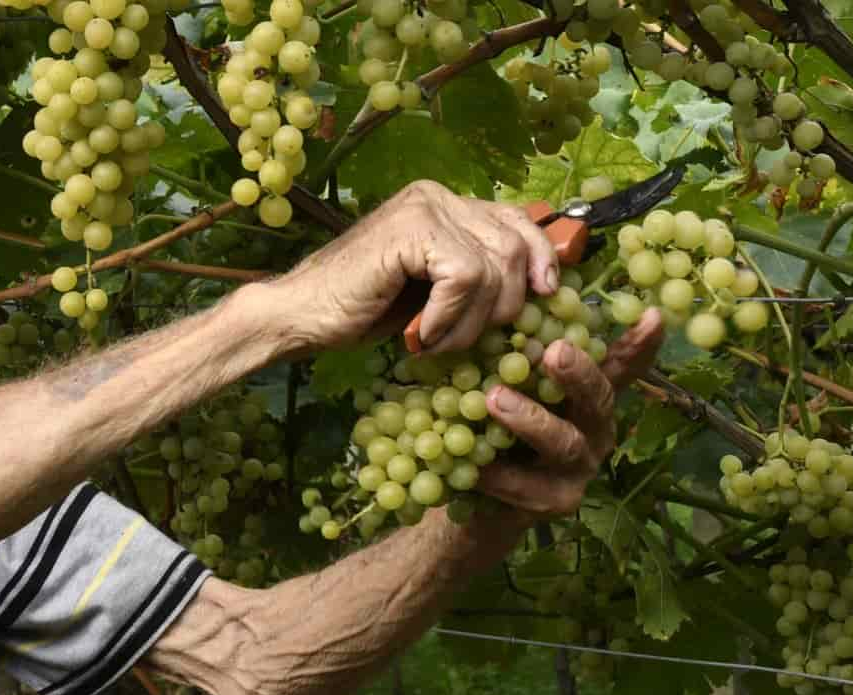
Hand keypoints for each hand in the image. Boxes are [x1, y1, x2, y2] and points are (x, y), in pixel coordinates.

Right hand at [266, 180, 557, 353]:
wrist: (305, 315)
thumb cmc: (368, 308)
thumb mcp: (438, 294)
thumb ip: (479, 279)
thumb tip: (542, 289)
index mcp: (449, 205)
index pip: (518, 221)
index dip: (542, 257)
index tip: (547, 294)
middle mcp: (439, 196)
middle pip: (514, 247)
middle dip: (503, 306)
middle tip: (465, 337)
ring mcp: (425, 207)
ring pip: (493, 268)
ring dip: (471, 322)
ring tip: (437, 339)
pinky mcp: (411, 229)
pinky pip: (465, 278)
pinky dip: (449, 318)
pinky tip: (422, 333)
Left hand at [477, 309, 663, 522]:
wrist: (480, 499)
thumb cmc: (501, 426)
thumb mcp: (511, 383)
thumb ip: (521, 349)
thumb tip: (517, 291)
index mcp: (590, 395)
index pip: (622, 365)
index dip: (640, 344)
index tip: (651, 314)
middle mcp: (595, 428)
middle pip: (599, 398)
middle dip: (580, 375)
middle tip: (555, 352)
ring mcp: (579, 468)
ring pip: (565, 442)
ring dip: (530, 419)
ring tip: (495, 398)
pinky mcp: (555, 502)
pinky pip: (526, 486)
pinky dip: (495, 471)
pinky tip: (471, 460)